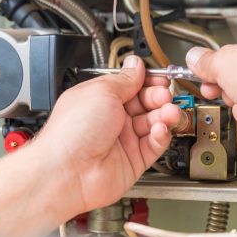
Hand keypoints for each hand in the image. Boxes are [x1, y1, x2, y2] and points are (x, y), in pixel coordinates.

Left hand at [33, 55, 180, 213]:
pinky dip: (161, 136)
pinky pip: (154, 145)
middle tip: (164, 95)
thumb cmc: (72, 132)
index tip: (160, 78)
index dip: (147, 81)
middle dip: (158, 97)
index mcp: (100, 99)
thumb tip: (135, 65)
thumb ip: (125, 80)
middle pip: (145, 104)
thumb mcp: (102, 91)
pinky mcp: (133, 161)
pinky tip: (160, 129)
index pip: (131, 86)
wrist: (68, 172)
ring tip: (168, 112)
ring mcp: (122, 141)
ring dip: (164, 115)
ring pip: (153, 124)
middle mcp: (111, 119)